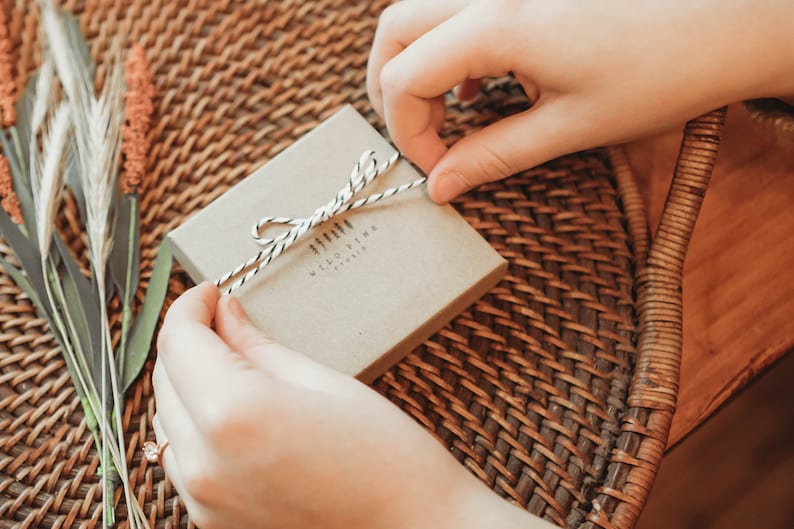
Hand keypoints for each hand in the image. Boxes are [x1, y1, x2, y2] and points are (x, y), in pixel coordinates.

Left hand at [152, 283, 537, 528]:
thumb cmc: (387, 457)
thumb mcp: (325, 383)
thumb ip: (260, 347)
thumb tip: (226, 316)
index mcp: (234, 413)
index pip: (181, 341)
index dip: (191, 306)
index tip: (210, 293)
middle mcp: (204, 462)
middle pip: (165, 379)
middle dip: (188, 341)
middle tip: (222, 318)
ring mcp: (203, 500)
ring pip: (167, 421)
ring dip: (186, 383)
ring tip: (225, 360)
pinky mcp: (212, 521)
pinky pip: (183, 459)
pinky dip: (195, 426)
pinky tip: (230, 409)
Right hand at [367, 0, 793, 202]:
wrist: (727, 22)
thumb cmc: (660, 73)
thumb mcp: (569, 128)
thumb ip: (493, 155)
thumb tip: (440, 186)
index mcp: (497, 26)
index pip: (406, 78)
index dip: (406, 131)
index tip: (434, 168)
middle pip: (396, 29)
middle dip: (389, 88)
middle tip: (417, 136)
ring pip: (420, 10)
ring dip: (416, 61)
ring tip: (448, 111)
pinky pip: (458, 7)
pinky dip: (449, 44)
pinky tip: (481, 80)